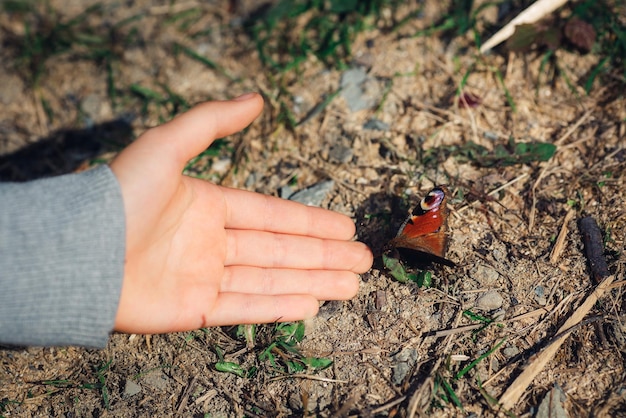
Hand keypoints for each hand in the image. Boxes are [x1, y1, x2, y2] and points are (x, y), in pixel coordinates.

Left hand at [110, 93, 372, 333]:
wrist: (77, 252)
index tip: (345, 228)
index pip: (272, 216)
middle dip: (324, 255)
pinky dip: (279, 307)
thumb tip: (257, 98)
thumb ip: (212, 122)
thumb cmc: (120, 196)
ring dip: (314, 282)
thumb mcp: (166, 145)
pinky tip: (313, 305)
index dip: (310, 222)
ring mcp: (204, 278)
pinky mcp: (193, 310)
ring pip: (270, 280)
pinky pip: (245, 308)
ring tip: (352, 285)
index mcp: (209, 207)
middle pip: (280, 250)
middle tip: (362, 260)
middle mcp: (211, 243)